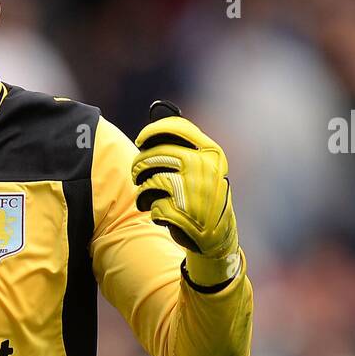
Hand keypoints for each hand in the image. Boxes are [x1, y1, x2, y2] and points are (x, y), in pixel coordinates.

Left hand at [131, 101, 239, 287]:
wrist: (217, 236)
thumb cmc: (203, 197)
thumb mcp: (203, 168)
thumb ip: (184, 147)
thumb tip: (155, 119)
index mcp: (211, 152)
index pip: (176, 127)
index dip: (152, 131)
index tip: (140, 140)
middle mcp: (203, 166)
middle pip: (155, 154)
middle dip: (140, 165)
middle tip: (137, 174)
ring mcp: (193, 189)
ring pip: (150, 180)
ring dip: (144, 190)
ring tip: (148, 196)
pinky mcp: (182, 211)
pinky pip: (153, 205)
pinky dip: (152, 211)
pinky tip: (161, 214)